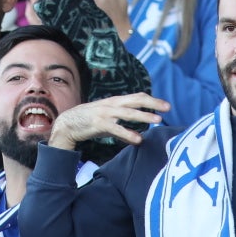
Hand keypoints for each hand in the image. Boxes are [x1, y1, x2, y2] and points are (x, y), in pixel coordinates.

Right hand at [46, 92, 170, 149]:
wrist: (67, 124)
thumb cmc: (89, 123)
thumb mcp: (108, 123)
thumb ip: (123, 128)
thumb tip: (139, 138)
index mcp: (115, 101)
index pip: (137, 97)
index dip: (151, 100)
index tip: (165, 105)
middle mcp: (112, 104)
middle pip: (136, 100)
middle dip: (153, 103)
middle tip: (168, 108)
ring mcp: (105, 113)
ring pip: (128, 112)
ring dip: (144, 116)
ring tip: (157, 121)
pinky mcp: (98, 123)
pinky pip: (116, 128)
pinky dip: (128, 133)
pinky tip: (138, 139)